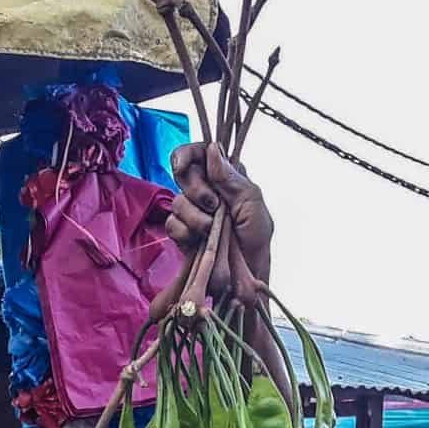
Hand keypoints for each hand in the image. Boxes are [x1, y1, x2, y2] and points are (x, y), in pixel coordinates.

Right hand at [164, 145, 274, 300]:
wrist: (246, 277)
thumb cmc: (256, 240)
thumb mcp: (252, 202)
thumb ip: (231, 177)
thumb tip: (212, 150)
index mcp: (225, 177)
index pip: (199, 153)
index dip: (187, 155)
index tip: (183, 164)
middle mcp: (206, 191)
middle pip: (183, 174)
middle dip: (195, 188)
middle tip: (212, 204)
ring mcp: (192, 213)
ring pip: (177, 201)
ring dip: (194, 216)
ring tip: (211, 229)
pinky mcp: (182, 234)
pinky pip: (172, 224)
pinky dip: (185, 232)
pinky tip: (198, 240)